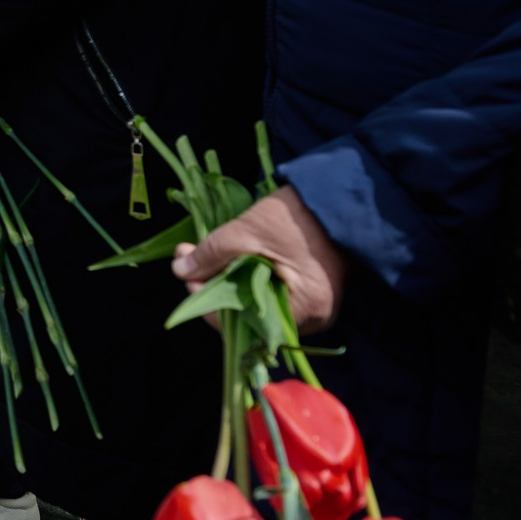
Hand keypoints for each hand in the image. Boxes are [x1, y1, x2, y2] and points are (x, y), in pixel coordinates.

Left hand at [175, 187, 348, 331]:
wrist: (340, 196)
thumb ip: (211, 254)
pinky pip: (271, 294)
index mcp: (303, 310)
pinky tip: (231, 259)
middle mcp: (313, 319)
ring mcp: (315, 307)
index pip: (240, 323)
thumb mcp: (247, 232)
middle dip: (213, 286)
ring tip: (206, 254)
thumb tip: (180, 271)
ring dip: (228, 281)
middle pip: (246, 315)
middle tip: (190, 256)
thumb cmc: (299, 216)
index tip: (186, 270)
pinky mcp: (312, 292)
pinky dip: (248, 279)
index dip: (205, 298)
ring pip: (256, 304)